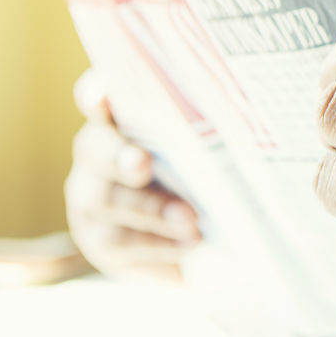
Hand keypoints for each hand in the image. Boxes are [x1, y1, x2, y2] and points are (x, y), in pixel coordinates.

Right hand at [65, 69, 202, 281]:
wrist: (193, 231)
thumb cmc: (201, 169)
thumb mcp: (205, 146)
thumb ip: (206, 129)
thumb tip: (243, 119)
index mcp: (121, 118)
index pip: (97, 95)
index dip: (96, 93)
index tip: (103, 94)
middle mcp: (97, 152)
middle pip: (94, 148)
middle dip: (120, 155)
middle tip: (143, 163)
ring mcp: (92, 197)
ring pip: (107, 201)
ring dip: (151, 210)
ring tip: (191, 221)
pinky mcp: (100, 240)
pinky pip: (121, 242)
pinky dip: (158, 244)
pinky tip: (189, 243)